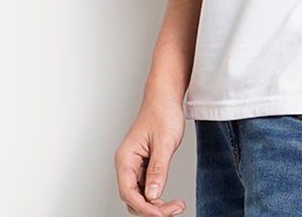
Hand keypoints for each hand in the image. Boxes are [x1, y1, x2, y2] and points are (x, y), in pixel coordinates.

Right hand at [115, 97, 186, 215]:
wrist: (165, 97)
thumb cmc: (162, 113)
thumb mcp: (164, 142)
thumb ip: (158, 169)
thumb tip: (153, 195)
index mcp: (125, 158)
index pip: (128, 192)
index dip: (145, 207)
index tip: (163, 213)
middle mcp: (126, 163)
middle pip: (132, 198)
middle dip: (152, 209)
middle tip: (176, 208)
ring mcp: (134, 165)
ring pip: (139, 195)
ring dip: (155, 204)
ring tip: (176, 205)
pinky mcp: (143, 165)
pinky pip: (146, 187)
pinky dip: (157, 196)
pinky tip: (169, 199)